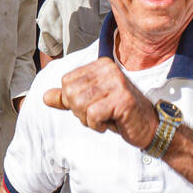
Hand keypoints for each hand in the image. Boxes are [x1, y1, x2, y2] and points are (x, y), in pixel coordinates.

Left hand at [43, 57, 157, 148]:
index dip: (74, 101)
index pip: (66, 82)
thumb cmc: (119, 114)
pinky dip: (98, 125)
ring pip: (80, 104)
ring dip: (90, 119)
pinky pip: (93, 115)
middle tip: (100, 114)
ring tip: (107, 118)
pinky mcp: (122, 99)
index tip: (94, 105)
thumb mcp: (89, 104)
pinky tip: (113, 122)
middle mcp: (109, 69)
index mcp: (100, 65)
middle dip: (81, 112)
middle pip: (71, 93)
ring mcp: (117, 83)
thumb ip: (67, 99)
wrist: (147, 127)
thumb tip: (45, 97)